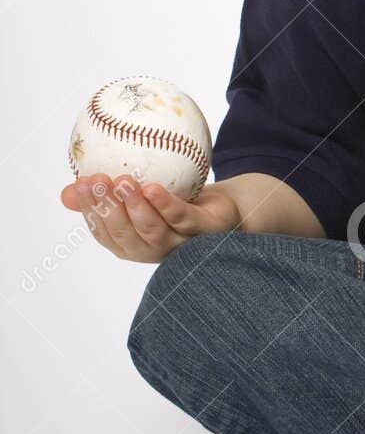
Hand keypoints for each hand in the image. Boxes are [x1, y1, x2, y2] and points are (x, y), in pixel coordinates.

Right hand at [60, 173, 241, 262]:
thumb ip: (106, 195)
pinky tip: (152, 189)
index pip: (106, 233)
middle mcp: (155, 250)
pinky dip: (167, 206)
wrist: (226, 208)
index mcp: (135, 244)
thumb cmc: (177, 204)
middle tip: (96, 183)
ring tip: (122, 182)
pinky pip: (184, 219)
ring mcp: (182, 244)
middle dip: (108, 210)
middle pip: (127, 236)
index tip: (80, 186)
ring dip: (135, 208)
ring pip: (154, 231)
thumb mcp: (139, 197)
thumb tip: (68, 190)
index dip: (90, 212)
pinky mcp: (206, 231)